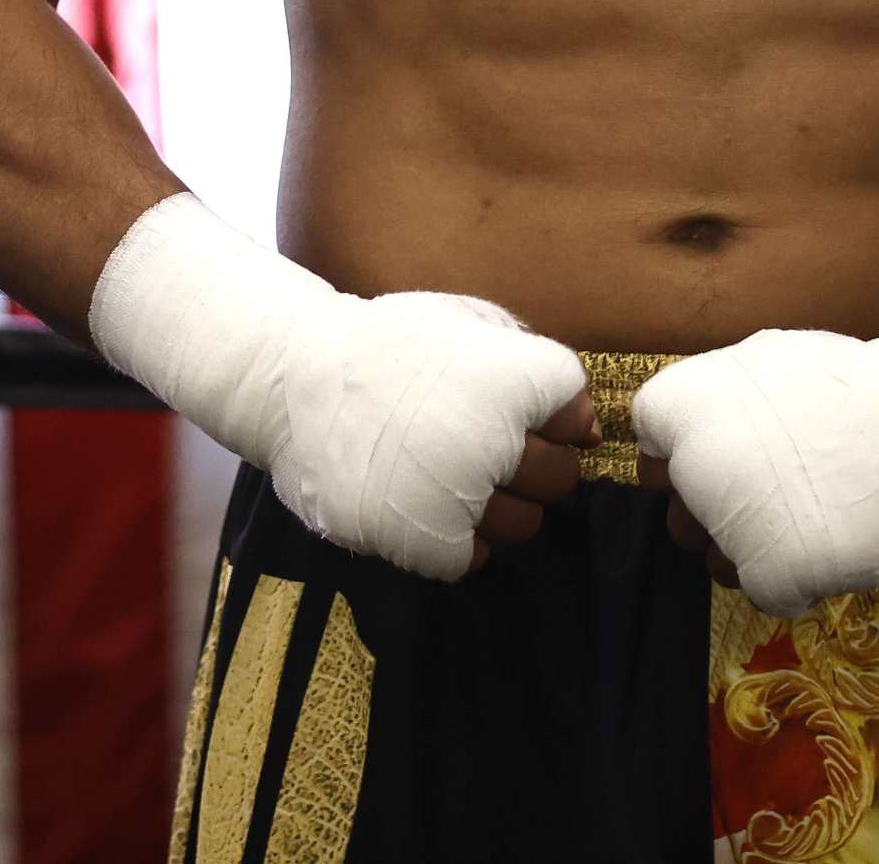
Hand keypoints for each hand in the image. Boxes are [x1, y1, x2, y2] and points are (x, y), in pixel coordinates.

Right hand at [85, 194, 593, 580]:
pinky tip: (427, 504)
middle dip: (535, 463)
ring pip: (525, 526)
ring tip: (453, 478)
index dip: (551, 411)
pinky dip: (456, 539)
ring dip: (500, 506)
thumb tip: (585, 426)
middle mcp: (501, 441)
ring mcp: (464, 497)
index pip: (577, 413)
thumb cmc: (384, 344)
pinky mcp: (427, 541)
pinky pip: (472, 558)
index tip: (511, 403)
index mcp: (517, 379)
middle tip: (485, 447)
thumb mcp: (464, 320)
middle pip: (563, 477)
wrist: (292, 378)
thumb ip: (530, 361)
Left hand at [631, 223, 878, 615]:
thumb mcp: (763, 366)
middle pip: (680, 517)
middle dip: (723, 514)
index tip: (743, 455)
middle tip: (786, 493)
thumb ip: (714, 408)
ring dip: (757, 551)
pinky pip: (766, 591)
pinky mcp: (770, 574)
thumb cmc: (854, 387)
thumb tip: (682, 445)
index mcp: (677, 407)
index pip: (651, 457)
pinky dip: (799, 578)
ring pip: (717, 562)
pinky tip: (836, 540)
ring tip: (817, 516)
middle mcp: (688, 467)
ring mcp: (727, 524)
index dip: (694, 462)